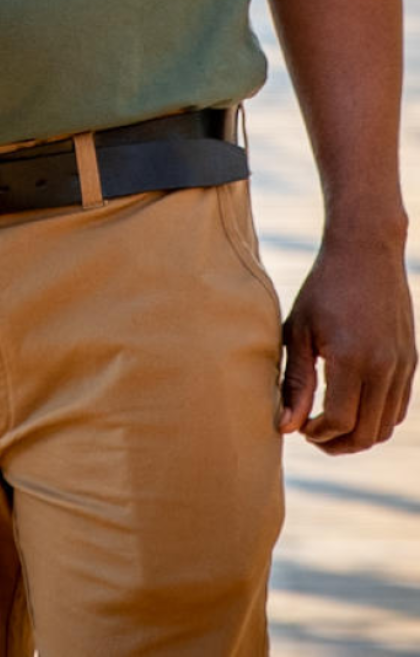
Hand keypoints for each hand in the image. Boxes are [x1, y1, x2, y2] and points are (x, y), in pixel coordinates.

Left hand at [280, 232, 416, 452]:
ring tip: (330, 424)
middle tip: (312, 433)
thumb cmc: (323, 288)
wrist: (366, 250)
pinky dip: (377, 419)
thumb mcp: (299, 330)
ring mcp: (402, 365)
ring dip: (358, 436)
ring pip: (385, 427)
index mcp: (351, 358)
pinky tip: (353, 407)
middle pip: (365, 434)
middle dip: (336, 444)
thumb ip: (295, 382)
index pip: (339, 421)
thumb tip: (286, 427)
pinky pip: (398, 408)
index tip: (299, 426)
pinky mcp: (410, 361)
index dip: (317, 433)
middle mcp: (383, 366)